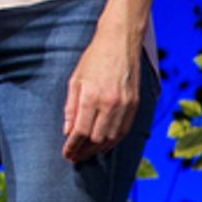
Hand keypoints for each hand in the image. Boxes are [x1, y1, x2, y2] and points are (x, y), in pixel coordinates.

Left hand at [63, 26, 139, 162]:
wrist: (120, 43)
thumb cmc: (93, 59)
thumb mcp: (75, 80)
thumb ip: (71, 107)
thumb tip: (68, 131)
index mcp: (91, 96)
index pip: (80, 131)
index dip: (72, 146)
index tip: (66, 153)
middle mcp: (110, 104)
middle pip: (96, 138)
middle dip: (84, 151)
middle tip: (74, 158)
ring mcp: (125, 106)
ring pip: (111, 138)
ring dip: (98, 150)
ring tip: (86, 155)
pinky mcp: (135, 105)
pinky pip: (124, 131)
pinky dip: (113, 141)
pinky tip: (103, 146)